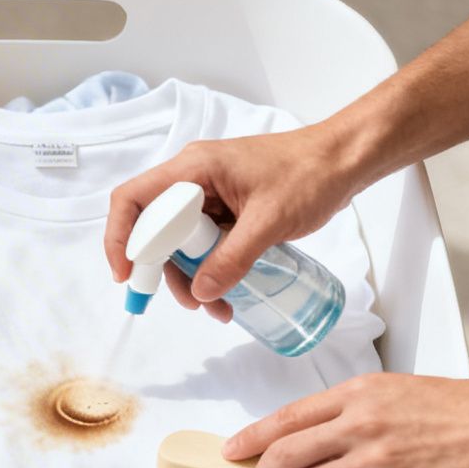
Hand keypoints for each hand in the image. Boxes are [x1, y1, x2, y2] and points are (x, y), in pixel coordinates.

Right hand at [103, 122, 370, 321]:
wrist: (347, 159)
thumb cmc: (311, 175)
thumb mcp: (269, 221)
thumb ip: (233, 258)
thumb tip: (200, 293)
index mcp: (193, 168)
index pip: (133, 200)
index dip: (120, 238)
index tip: (128, 275)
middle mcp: (193, 178)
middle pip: (155, 228)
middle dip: (166, 271)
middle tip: (187, 302)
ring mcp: (210, 193)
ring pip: (181, 241)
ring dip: (191, 275)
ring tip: (217, 308)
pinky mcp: (228, 207)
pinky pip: (205, 241)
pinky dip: (211, 267)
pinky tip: (227, 293)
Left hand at [221, 373, 468, 467]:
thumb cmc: (463, 413)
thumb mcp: (397, 393)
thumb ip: (354, 412)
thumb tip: (313, 438)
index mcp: (358, 395)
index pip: (285, 418)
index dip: (251, 438)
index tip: (233, 452)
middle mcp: (359, 423)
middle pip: (282, 456)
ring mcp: (375, 458)